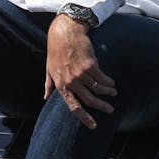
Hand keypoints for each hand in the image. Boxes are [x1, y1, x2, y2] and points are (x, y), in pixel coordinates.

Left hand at [44, 15, 116, 129]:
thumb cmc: (55, 50)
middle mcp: (71, 82)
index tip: (93, 125)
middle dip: (102, 106)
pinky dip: (109, 82)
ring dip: (108, 92)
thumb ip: (48, 85)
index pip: (73, 106)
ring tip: (113, 93)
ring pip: (98, 89)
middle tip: (110, 110)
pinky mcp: (90, 65)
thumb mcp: (48, 69)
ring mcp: (81, 74)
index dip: (84, 118)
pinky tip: (112, 83)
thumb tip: (45, 97)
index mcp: (61, 85)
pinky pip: (102, 78)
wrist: (65, 33)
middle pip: (89, 100)